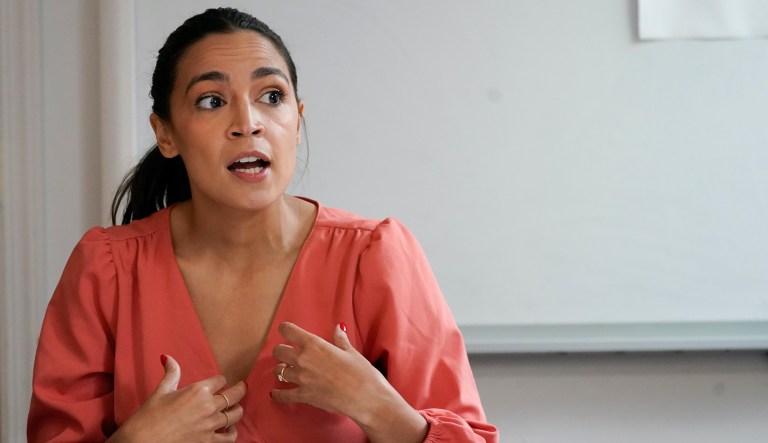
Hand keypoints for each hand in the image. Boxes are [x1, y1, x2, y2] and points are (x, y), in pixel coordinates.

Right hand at [108, 355, 246, 442]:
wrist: (141, 442)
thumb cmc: (149, 416)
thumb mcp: (161, 391)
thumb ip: (171, 373)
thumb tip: (167, 357)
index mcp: (198, 390)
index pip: (221, 380)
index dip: (220, 381)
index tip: (220, 382)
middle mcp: (209, 406)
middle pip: (235, 394)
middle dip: (239, 390)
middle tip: (242, 388)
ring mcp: (211, 425)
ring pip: (236, 414)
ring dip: (236, 410)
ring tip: (235, 408)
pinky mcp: (209, 442)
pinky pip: (230, 437)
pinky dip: (232, 432)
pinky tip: (229, 429)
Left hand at [270, 322, 427, 442]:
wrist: (366, 398)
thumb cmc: (362, 373)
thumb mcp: (351, 352)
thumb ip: (340, 340)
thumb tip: (338, 327)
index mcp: (315, 344)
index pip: (289, 331)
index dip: (286, 329)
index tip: (286, 330)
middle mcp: (304, 359)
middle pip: (279, 351)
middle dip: (282, 350)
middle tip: (289, 352)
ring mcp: (302, 379)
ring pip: (279, 371)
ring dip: (282, 370)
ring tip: (287, 371)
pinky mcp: (304, 396)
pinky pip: (284, 395)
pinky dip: (279, 395)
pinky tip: (277, 394)